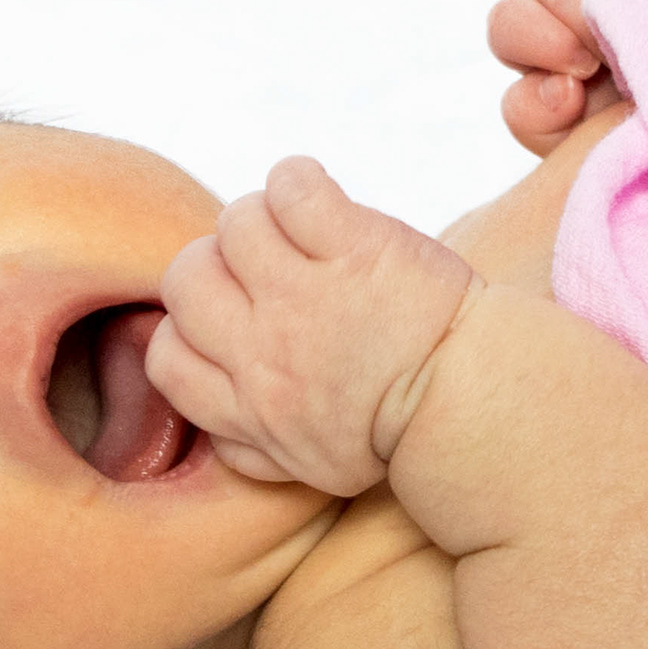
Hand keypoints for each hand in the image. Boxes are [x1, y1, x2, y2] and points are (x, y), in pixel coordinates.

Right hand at [145, 156, 481, 500]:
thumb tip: (210, 420)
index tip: (236, 318)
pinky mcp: (354, 249)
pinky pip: (291, 188)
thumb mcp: (311, 467)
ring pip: (234, 227)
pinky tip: (322, 201)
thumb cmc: (401, 430)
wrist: (481, 404)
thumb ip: (249, 444)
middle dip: (219, 267)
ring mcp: (307, 298)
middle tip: (270, 270)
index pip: (166, 355)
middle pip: (186, 280)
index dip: (192, 329)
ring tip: (305, 235)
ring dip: (264, 220)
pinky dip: (299, 181)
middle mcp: (265, 352)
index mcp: (252, 407)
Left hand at [488, 0, 647, 155]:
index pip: (510, 20)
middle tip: (626, 55)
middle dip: (589, 15)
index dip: (538, 38)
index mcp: (545, 44)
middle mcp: (580, 0)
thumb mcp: (577, 150)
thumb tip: (557, 86)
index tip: (579, 72)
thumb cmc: (639, 140)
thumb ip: (537, 117)